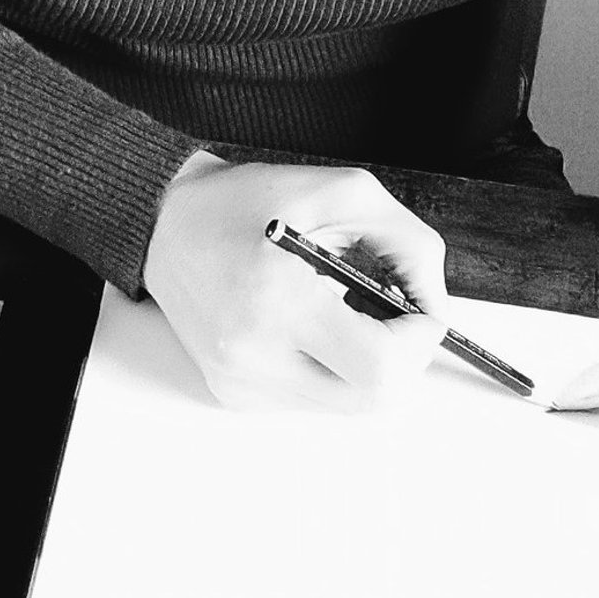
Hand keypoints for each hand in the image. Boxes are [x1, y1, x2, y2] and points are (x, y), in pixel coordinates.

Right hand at [140, 152, 450, 412]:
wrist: (164, 223)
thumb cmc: (245, 201)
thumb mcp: (344, 192)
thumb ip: (407, 243)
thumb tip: (434, 300)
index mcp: (279, 300)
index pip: (380, 366)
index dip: (419, 342)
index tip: (419, 312)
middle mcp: (254, 353)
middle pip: (371, 399)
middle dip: (400, 358)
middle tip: (394, 318)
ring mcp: (240, 380)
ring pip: (345, 405)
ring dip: (363, 365)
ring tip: (344, 314)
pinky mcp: (232, 392)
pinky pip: (309, 398)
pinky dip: (327, 367)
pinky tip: (308, 326)